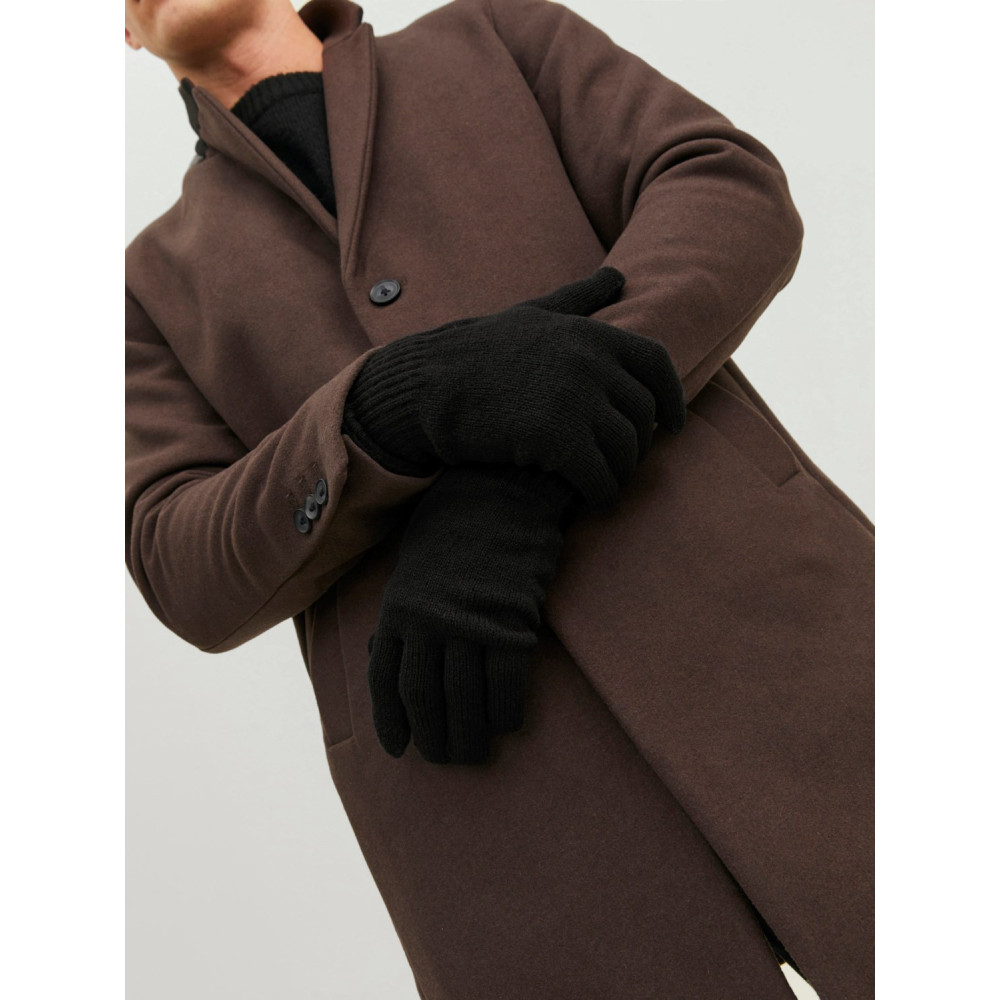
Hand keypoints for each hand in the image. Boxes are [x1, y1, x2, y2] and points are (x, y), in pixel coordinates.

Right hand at [343, 266, 684, 509]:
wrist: (431, 385)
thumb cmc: (479, 351)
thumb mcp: (533, 314)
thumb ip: (580, 297)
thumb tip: (617, 275)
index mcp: (591, 333)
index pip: (656, 364)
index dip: (672, 399)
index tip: (674, 424)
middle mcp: (591, 362)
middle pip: (642, 414)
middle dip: (639, 444)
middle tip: (623, 463)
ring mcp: (575, 399)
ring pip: (626, 449)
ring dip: (621, 473)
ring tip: (606, 483)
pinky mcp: (556, 438)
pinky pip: (600, 475)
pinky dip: (602, 492)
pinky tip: (592, 498)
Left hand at [366, 462, 578, 764]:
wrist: (498, 494)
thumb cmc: (455, 533)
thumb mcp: (413, 571)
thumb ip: (399, 615)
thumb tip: (376, 655)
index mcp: (398, 610)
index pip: (386, 680)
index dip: (391, 719)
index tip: (399, 749)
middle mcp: (427, 622)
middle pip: (424, 697)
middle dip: (433, 736)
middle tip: (448, 758)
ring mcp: (468, 623)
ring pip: (463, 697)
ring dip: (469, 733)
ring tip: (476, 754)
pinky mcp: (510, 621)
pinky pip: (505, 681)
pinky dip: (506, 710)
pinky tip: (509, 723)